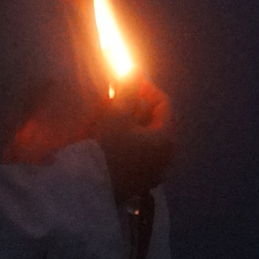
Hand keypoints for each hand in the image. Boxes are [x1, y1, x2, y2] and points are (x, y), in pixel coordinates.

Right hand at [94, 80, 174, 204]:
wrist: (90, 189)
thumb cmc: (106, 148)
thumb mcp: (116, 113)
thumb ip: (128, 88)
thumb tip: (137, 69)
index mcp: (166, 138)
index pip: (164, 103)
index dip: (146, 88)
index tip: (125, 84)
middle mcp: (167, 157)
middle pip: (157, 122)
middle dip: (137, 107)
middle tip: (116, 101)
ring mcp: (156, 172)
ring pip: (148, 139)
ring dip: (133, 125)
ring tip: (111, 119)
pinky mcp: (142, 182)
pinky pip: (142, 155)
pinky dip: (131, 143)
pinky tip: (113, 141)